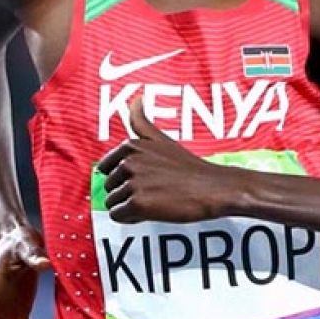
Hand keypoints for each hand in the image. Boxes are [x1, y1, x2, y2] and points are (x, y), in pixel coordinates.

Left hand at [96, 99, 233, 223]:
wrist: (214, 189)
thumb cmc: (189, 167)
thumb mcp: (162, 139)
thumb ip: (141, 121)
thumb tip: (134, 100)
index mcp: (130, 146)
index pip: (105, 167)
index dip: (124, 177)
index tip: (143, 178)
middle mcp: (128, 162)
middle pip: (109, 186)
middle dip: (127, 192)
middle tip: (153, 191)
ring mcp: (133, 183)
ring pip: (113, 202)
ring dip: (130, 206)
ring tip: (154, 200)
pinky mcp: (138, 204)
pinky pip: (118, 216)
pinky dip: (132, 218)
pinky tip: (151, 211)